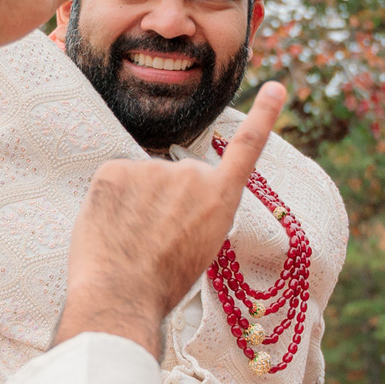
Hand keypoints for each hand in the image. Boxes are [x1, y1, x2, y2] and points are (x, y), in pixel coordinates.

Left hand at [54, 85, 286, 355]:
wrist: (121, 297)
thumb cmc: (161, 285)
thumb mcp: (199, 249)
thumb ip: (194, 213)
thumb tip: (167, 200)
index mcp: (220, 199)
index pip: (246, 150)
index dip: (263, 116)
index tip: (276, 86)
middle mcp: (192, 174)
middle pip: (173, 180)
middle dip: (161, 203)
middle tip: (151, 243)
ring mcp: (153, 168)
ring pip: (140, 183)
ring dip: (133, 205)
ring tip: (129, 242)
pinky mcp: (116, 168)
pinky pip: (113, 181)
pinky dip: (108, 202)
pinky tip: (110, 229)